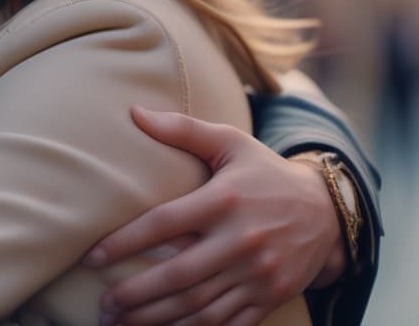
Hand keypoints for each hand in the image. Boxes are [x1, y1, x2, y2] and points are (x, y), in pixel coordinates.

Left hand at [84, 107, 344, 325]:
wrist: (326, 211)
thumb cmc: (265, 172)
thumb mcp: (230, 142)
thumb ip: (183, 129)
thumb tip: (134, 112)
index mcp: (225, 200)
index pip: (165, 223)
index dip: (125, 242)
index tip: (92, 257)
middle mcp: (241, 240)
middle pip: (179, 275)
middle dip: (136, 294)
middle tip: (103, 305)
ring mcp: (257, 274)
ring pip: (199, 306)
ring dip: (157, 319)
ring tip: (121, 323)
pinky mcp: (269, 297)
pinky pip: (227, 323)